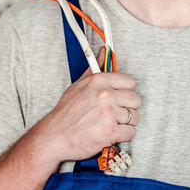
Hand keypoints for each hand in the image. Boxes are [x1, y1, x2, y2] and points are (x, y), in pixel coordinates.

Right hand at [44, 48, 139, 164]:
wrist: (54, 137)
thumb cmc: (66, 113)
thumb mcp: (79, 85)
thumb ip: (95, 68)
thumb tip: (103, 53)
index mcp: (99, 81)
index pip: (130, 81)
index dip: (126, 90)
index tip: (120, 96)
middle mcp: (105, 96)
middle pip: (135, 100)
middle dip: (128, 107)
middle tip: (116, 112)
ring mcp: (109, 114)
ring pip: (135, 117)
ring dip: (126, 122)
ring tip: (112, 123)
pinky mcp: (110, 132)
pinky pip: (130, 132)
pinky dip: (123, 135)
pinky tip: (111, 133)